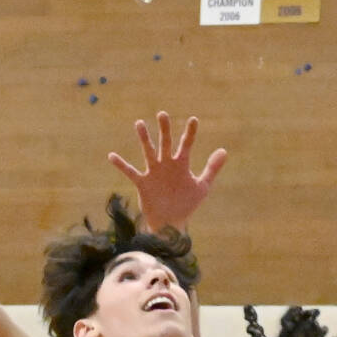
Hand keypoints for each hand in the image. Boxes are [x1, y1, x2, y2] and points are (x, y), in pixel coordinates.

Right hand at [108, 112, 226, 231]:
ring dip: (144, 138)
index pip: (186, 144)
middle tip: (163, 114)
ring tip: (139, 123)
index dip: (190, 132)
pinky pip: (130, 172)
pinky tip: (112, 156)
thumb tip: (224, 150)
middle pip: (166, 143)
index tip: (194, 119)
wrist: (171, 222)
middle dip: (165, 129)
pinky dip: (121, 165)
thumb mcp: (202, 186)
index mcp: (181, 164)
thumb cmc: (186, 203)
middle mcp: (167, 164)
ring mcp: (154, 172)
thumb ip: (212, 168)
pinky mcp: (143, 183)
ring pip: (149, 152)